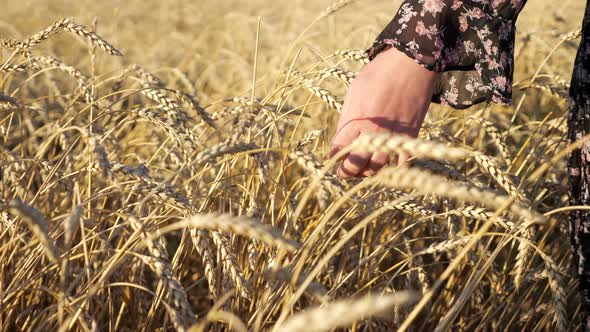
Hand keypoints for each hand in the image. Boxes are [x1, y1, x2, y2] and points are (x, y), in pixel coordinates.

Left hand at [328, 47, 438, 177]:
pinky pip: (401, 162)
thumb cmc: (378, 74)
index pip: (339, 150)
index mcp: (356, 121)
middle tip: (344, 172)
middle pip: (355, 165)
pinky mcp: (410, 136)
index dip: (334, 156)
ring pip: (376, 169)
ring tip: (364, 170)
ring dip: (367, 172)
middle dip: (347, 172)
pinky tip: (388, 163)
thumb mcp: (354, 92)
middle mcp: (373, 133)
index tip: (333, 158)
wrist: (410, 64)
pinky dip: (394, 167)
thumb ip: (347, 117)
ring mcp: (392, 137)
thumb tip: (342, 137)